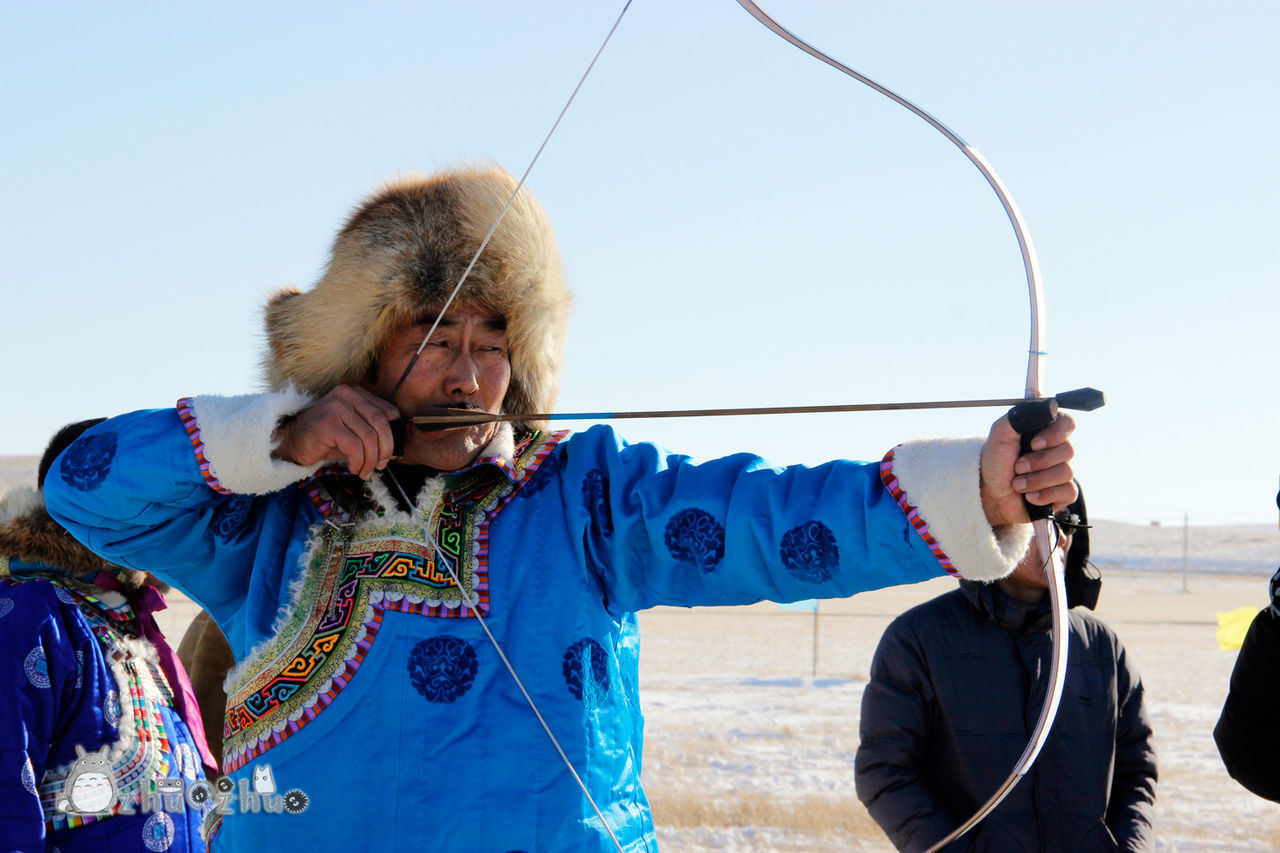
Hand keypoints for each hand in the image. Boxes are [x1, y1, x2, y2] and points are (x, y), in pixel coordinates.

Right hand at [271, 385, 400, 478]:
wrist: (293, 441)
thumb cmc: (327, 438)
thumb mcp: (354, 430)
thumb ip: (373, 432)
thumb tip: (397, 450)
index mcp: (357, 393)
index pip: (389, 412)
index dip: (395, 436)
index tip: (392, 454)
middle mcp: (347, 395)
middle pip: (381, 424)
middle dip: (386, 449)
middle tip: (382, 465)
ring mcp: (336, 407)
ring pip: (368, 437)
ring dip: (371, 460)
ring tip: (365, 471)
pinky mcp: (328, 423)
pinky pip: (354, 446)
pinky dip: (358, 461)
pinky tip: (354, 467)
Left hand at [979, 406, 1076, 527]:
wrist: (990, 494)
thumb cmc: (995, 461)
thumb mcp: (1001, 433)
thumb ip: (1022, 415)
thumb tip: (1051, 404)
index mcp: (1044, 431)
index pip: (1067, 423)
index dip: (1056, 434)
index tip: (1034, 443)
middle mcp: (1056, 450)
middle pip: (1068, 450)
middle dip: (1038, 461)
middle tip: (1017, 467)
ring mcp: (1060, 471)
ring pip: (1066, 473)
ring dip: (1036, 480)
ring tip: (1017, 484)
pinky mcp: (1061, 493)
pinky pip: (1068, 492)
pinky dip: (1045, 495)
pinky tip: (1030, 496)